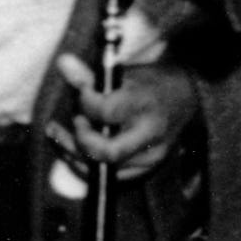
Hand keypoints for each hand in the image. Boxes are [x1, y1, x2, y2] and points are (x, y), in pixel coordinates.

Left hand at [48, 56, 200, 179]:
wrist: (184, 98)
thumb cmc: (148, 83)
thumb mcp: (123, 73)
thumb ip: (90, 74)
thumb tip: (62, 62)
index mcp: (145, 103)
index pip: (108, 111)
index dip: (85, 104)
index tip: (80, 94)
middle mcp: (151, 134)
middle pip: (108, 151)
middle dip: (79, 140)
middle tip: (73, 121)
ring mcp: (151, 156)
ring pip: (103, 169)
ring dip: (73, 153)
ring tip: (57, 132)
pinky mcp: (146, 169)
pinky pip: (107, 177)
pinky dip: (83, 164)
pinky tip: (70, 147)